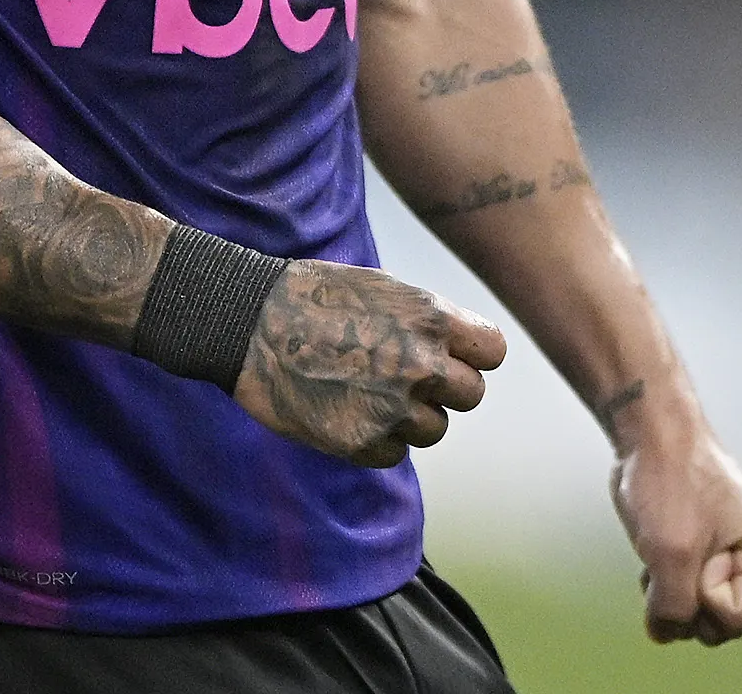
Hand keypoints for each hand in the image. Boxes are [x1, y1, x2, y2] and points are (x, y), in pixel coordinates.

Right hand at [232, 259, 506, 466]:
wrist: (248, 323)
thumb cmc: (312, 297)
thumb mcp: (382, 288)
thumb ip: (427, 321)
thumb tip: (458, 349)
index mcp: (430, 318)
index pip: (493, 352)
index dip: (471, 354)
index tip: (449, 354)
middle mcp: (421, 366)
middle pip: (469, 394)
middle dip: (442, 387)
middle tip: (400, 374)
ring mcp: (393, 408)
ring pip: (433, 429)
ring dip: (409, 416)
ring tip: (365, 389)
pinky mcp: (362, 443)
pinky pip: (394, 453)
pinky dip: (375, 439)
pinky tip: (344, 408)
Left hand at [611, 422, 741, 644]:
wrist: (653, 434)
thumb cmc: (670, 481)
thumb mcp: (670, 553)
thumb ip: (672, 609)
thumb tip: (662, 634)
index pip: (731, 619)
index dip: (698, 589)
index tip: (697, 540)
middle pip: (717, 626)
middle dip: (683, 594)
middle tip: (676, 542)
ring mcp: (740, 567)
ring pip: (697, 617)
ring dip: (668, 588)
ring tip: (665, 541)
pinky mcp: (712, 563)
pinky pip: (685, 600)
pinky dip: (663, 582)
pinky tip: (659, 546)